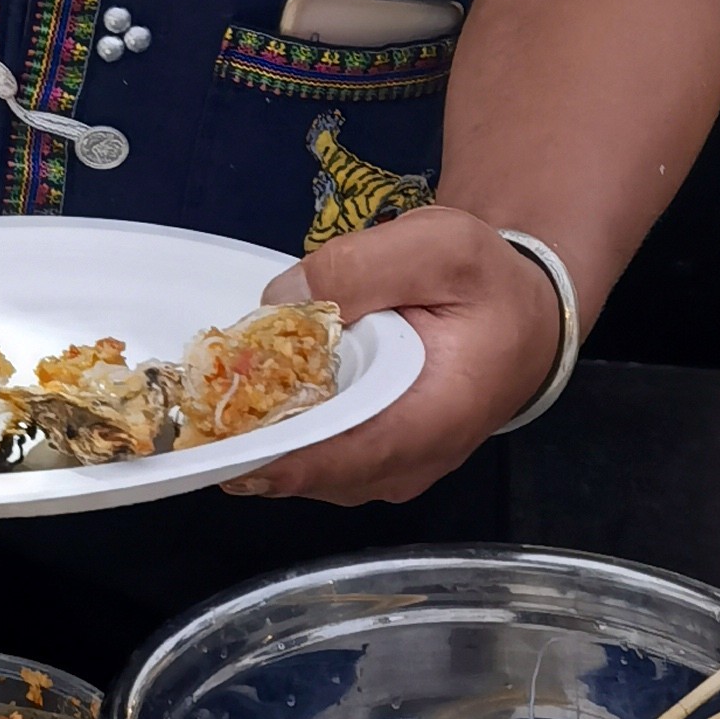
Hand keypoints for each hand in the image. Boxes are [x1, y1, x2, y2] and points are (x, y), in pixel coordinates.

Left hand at [222, 204, 569, 504]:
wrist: (521, 315)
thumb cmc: (487, 284)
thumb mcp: (439, 247)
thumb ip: (362, 267)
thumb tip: (282, 300)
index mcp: (436, 418)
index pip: (347, 457)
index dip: (278, 454)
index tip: (220, 443)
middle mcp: (410, 462)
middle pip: (314, 470)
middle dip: (254, 441)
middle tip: (198, 405)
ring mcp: (389, 470)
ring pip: (306, 471)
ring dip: (260, 438)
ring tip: (217, 397)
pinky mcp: (372, 461)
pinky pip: (313, 459)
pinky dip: (278, 433)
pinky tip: (250, 398)